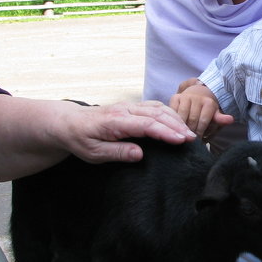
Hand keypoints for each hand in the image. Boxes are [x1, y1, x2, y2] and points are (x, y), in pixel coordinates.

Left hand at [56, 100, 195, 162]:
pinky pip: (154, 107)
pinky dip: (169, 114)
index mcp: (116, 121)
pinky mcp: (132, 107)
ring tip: (189, 133)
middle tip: (192, 139)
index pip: (147, 125)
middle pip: (157, 114)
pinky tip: (177, 123)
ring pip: (158, 108)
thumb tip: (140, 154)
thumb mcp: (93, 153)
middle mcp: (125, 110)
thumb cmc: (80, 139)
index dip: (166, 132)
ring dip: (175, 119)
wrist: (68, 122)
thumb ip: (117, 152)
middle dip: (177, 125)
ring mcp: (129, 107)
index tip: (181, 141)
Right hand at [169, 83, 232, 138]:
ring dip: (180, 128)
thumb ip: (220, 119)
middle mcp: (197, 97)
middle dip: (190, 132)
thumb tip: (230, 120)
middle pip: (192, 120)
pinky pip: (172, 111)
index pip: (203, 121)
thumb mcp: (214, 115)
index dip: (199, 132)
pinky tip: (173, 128)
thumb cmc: (206, 110)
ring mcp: (185, 96)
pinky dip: (172, 121)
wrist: (197, 94)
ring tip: (181, 136)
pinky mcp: (175, 97)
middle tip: (188, 141)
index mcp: (209, 103)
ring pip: (181, 116)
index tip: (197, 141)